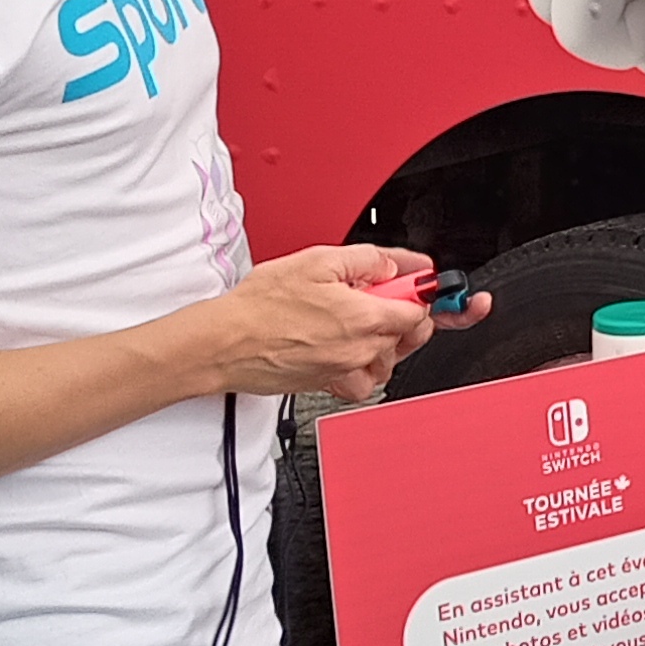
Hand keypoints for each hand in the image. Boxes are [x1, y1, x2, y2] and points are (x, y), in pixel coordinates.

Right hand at [196, 245, 449, 400]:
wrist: (225, 342)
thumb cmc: (261, 305)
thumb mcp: (318, 260)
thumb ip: (367, 260)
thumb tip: (393, 267)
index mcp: (364, 317)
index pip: (419, 310)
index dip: (419, 292)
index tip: (416, 284)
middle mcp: (360, 350)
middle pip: (409, 335)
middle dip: (400, 313)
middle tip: (376, 295)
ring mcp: (345, 371)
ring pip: (388, 360)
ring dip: (382, 340)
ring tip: (354, 319)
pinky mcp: (328, 385)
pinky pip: (362, 381)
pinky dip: (362, 367)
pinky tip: (345, 347)